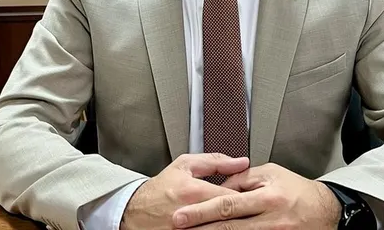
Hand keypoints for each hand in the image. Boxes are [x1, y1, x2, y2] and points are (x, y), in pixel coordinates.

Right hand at [120, 153, 249, 229]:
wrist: (133, 211)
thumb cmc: (160, 189)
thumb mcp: (184, 165)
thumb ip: (216, 161)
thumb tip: (241, 162)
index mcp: (194, 192)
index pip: (233, 198)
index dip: (246, 198)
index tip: (250, 197)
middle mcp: (192, 215)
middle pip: (231, 218)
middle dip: (243, 214)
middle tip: (247, 211)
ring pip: (223, 229)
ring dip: (232, 224)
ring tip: (236, 218)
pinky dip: (215, 228)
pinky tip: (218, 224)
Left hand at [171, 163, 341, 228]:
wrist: (325, 211)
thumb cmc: (298, 191)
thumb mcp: (272, 174)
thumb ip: (244, 178)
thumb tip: (221, 184)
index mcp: (267, 197)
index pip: (228, 204)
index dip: (203, 210)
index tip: (183, 214)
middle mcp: (269, 219)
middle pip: (227, 226)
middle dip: (200, 227)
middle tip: (178, 225)